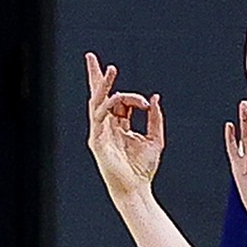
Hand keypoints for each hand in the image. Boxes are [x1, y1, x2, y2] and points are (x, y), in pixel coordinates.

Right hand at [84, 52, 162, 198]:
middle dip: (95, 76)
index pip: (118, 101)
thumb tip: (155, 98)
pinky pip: (98, 117)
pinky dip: (107, 105)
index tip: (146, 103)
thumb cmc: (143, 169)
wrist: (136, 189)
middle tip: (91, 57)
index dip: (131, 96)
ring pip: (97, 102)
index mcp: (120, 126)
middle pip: (99, 96)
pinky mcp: (96, 141)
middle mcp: (107, 127)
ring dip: (103, 85)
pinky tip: (116, 98)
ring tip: (109, 69)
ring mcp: (100, 133)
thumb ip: (155, 118)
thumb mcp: (155, 139)